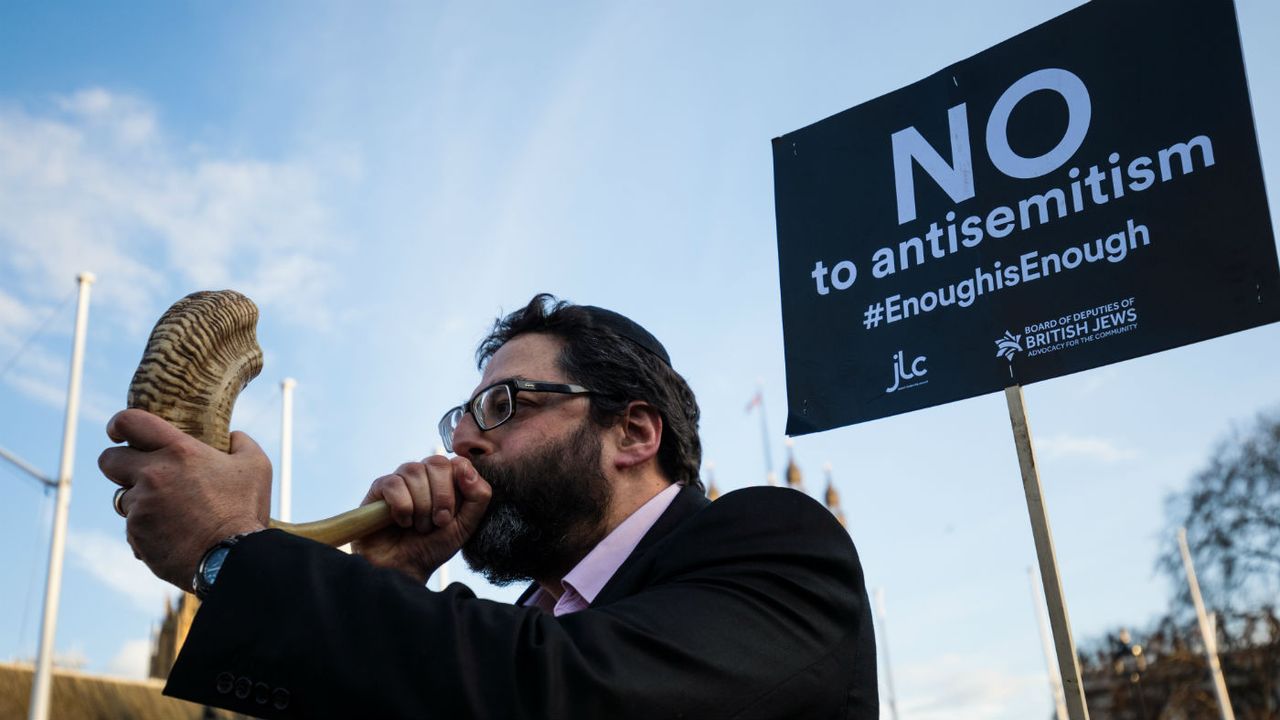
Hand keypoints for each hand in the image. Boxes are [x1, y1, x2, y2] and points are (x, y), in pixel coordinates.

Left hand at [98, 409, 270, 590]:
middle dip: (119, 463)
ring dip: (139, 501)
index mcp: (179, 451)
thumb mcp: (257, 466)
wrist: (233, 559)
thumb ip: (241, 442)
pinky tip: (173, 536)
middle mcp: (153, 475)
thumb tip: (232, 436)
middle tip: (138, 472)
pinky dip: (147, 530)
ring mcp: (140, 506)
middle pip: (109, 459)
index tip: (119, 432)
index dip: (118, 424)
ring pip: (122, 497)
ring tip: (169, 511)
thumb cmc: (245, 509)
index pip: (129, 422)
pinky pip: (132, 527)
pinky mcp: (135, 534)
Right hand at [352, 455, 490, 584]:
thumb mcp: (466, 526)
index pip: (458, 462)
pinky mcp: (379, 488)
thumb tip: (465, 466)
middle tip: (438, 522)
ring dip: (421, 507)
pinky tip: (402, 522)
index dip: (459, 486)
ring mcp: (401, 479)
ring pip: (415, 472)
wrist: (404, 569)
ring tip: (419, 526)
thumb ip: (478, 496)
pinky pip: (394, 484)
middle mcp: (424, 474)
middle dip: (442, 497)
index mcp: (446, 480)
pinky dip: (402, 508)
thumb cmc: (433, 546)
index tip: (453, 514)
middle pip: (438, 462)